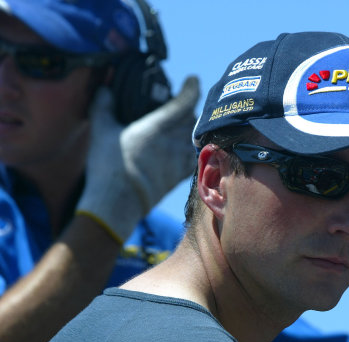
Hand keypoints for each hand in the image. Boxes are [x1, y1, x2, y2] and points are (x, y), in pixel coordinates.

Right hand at [76, 76, 200, 241]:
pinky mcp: (180, 176)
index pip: (186, 101)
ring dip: (192, 129)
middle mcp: (175, 141)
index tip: (192, 80)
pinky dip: (192, 148)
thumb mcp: (102, 131)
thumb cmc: (109, 166)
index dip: (192, 88)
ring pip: (196, 137)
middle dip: (190, 108)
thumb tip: (103, 89)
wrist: (118, 202)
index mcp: (159, 126)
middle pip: (194, 118)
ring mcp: (180, 160)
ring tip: (183, 126)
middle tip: (182, 104)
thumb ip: (103, 107)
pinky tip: (184, 149)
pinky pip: (194, 156)